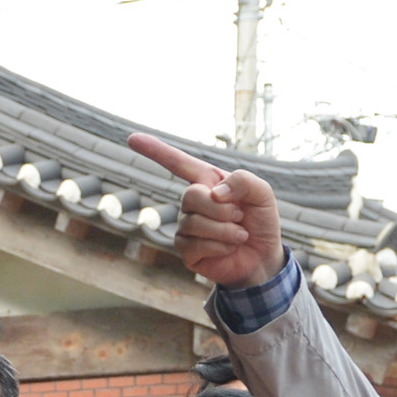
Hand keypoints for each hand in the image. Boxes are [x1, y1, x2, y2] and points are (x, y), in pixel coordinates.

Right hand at [128, 133, 285, 288]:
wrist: (264, 257)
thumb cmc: (261, 221)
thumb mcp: (263, 193)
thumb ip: (243, 181)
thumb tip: (213, 193)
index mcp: (207, 182)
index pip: (177, 163)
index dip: (155, 150)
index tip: (132, 139)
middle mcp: (192, 203)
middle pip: (191, 196)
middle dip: (221, 209)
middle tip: (240, 216)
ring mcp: (186, 227)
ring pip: (194, 223)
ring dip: (224, 230)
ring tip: (240, 235)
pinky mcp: (186, 251)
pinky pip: (193, 245)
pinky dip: (219, 246)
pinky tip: (229, 248)